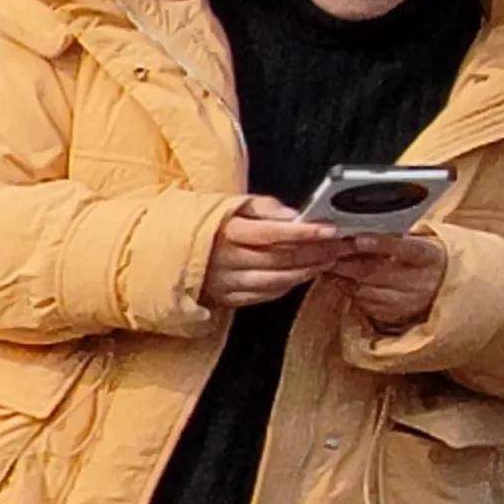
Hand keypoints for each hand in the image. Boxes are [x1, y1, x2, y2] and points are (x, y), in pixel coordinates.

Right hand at [199, 198, 347, 310]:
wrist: (163, 253)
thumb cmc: (203, 226)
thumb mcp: (228, 204)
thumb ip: (262, 206)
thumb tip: (292, 214)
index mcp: (226, 232)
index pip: (273, 233)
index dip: (305, 232)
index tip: (330, 229)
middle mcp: (226, 260)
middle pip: (281, 259)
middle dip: (316, 252)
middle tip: (340, 246)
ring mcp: (226, 282)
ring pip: (276, 280)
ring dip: (307, 271)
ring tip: (327, 260)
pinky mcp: (225, 298)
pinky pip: (264, 295)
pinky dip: (288, 286)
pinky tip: (302, 276)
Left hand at [318, 225, 448, 330]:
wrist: (441, 289)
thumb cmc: (422, 260)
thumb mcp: (417, 244)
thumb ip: (394, 237)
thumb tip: (361, 225)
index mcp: (429, 257)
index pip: (407, 249)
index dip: (382, 244)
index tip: (358, 238)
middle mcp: (420, 282)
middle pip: (377, 271)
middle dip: (347, 260)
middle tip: (326, 249)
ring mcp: (406, 302)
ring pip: (365, 288)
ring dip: (342, 275)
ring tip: (327, 262)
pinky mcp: (392, 316)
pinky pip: (362, 302)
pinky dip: (347, 288)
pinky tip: (339, 278)